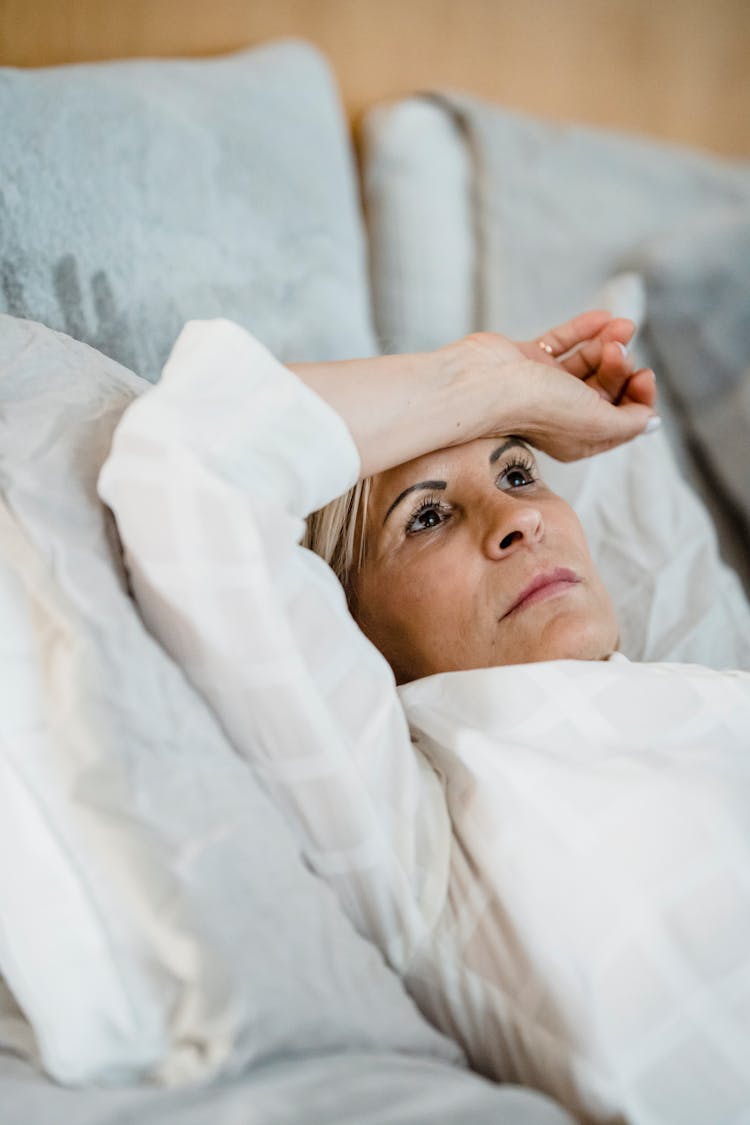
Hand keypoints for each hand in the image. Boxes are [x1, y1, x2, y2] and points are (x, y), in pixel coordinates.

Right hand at [460, 317, 658, 462]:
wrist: (484, 382)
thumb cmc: (537, 407)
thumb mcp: (598, 423)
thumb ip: (629, 423)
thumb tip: (652, 422)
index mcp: (578, 438)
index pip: (621, 418)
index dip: (639, 396)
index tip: (644, 375)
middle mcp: (560, 414)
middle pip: (605, 388)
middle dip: (620, 366)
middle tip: (619, 350)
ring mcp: (542, 386)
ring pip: (586, 363)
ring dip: (608, 343)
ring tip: (621, 326)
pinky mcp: (527, 360)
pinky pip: (562, 342)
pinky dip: (584, 330)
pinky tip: (603, 317)